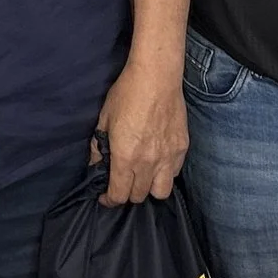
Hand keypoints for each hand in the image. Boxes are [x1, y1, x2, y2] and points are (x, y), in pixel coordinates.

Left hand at [95, 54, 186, 205]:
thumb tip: (96, 163)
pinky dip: (165, 173)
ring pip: (160, 192)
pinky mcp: (182, 148)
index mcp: (125, 157)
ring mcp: (167, 156)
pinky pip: (174, 172)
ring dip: (149, 188)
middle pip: (138, 197)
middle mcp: (147, 162)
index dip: (109, 200)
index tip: (105, 197)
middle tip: (122, 183)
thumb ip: (99, 146)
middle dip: (127, 193)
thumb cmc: (126, 93)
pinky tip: (158, 161)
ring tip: (143, 177)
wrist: (156, 76)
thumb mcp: (104, 118)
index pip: (118, 195)